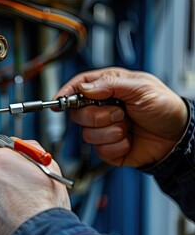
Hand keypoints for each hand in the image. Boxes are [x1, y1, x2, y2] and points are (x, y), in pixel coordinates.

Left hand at [0, 141, 69, 234]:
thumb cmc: (45, 206)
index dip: (9, 167)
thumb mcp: (47, 168)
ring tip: (8, 208)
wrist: (39, 234)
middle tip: (12, 194)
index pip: (0, 154)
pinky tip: (0, 217)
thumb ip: (31, 150)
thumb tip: (21, 145)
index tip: (12, 175)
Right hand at [54, 67, 187, 166]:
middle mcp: (101, 108)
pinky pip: (100, 150)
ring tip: (128, 127)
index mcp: (107, 88)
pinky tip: (129, 140)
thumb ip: (110, 84)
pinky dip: (117, 146)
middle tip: (120, 113)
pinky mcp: (108, 148)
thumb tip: (83, 88)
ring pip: (87, 134)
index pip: (78, 87)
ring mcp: (103, 129)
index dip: (66, 93)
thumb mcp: (141, 87)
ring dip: (111, 132)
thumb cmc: (163, 107)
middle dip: (99, 116)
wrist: (176, 137)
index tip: (58, 100)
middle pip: (78, 113)